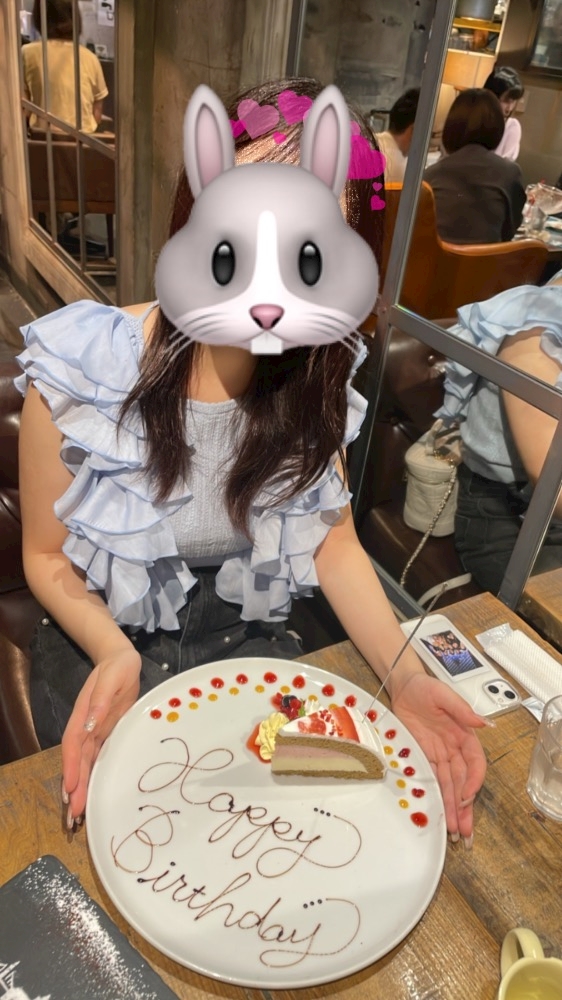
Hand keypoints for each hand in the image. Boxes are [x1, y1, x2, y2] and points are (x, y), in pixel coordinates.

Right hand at [61, 647, 141, 824]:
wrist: (121, 661)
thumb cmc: (117, 667)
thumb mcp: (111, 678)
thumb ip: (102, 700)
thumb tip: (91, 723)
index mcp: (84, 715)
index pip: (74, 744)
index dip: (72, 767)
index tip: (70, 788)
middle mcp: (86, 727)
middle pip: (78, 762)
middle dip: (74, 789)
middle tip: (73, 817)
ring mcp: (95, 733)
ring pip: (86, 765)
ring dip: (81, 789)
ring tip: (77, 817)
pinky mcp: (106, 735)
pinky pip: (97, 760)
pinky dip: (92, 779)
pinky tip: (92, 795)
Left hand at [389, 672, 486, 843]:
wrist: (403, 687)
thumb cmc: (425, 688)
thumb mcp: (444, 694)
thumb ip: (461, 709)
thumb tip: (483, 723)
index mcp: (464, 735)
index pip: (475, 763)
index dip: (474, 781)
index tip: (468, 795)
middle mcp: (454, 749)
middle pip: (462, 782)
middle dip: (464, 806)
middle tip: (464, 830)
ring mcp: (439, 756)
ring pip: (448, 787)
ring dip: (452, 808)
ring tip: (454, 831)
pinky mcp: (423, 758)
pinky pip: (432, 781)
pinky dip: (437, 798)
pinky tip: (439, 814)